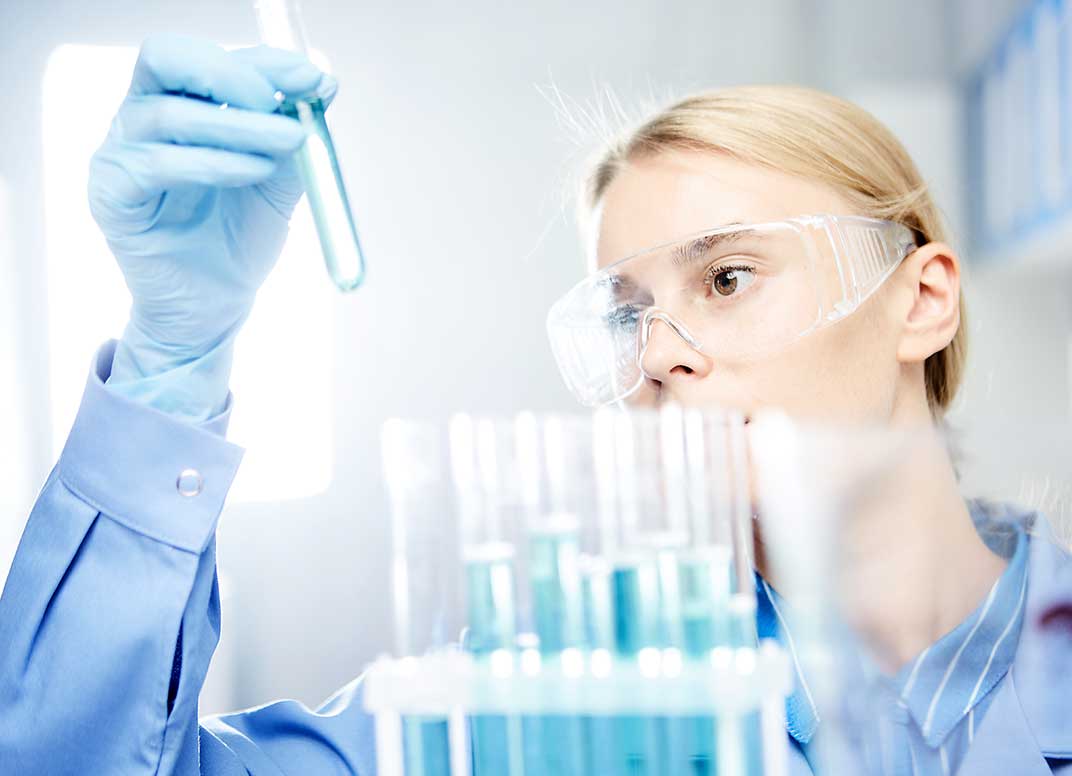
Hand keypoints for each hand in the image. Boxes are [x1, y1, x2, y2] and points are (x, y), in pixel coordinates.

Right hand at [89, 33, 335, 420]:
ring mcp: (119, 153)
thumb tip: (324, 82)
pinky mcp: (111, 195)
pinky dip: (212, 163)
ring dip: (238, 125)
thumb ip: (293, 132)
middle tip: (283, 106)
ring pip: (169, 115)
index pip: (210, 57)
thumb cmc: (241, 238)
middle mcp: (141, 118)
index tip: (314, 79)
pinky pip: (155, 164)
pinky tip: (253, 172)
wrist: (218, 304)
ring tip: (289, 143)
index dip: (264, 61)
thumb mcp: (278, 179)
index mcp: (179, 103)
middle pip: (166, 58)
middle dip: (233, 74)